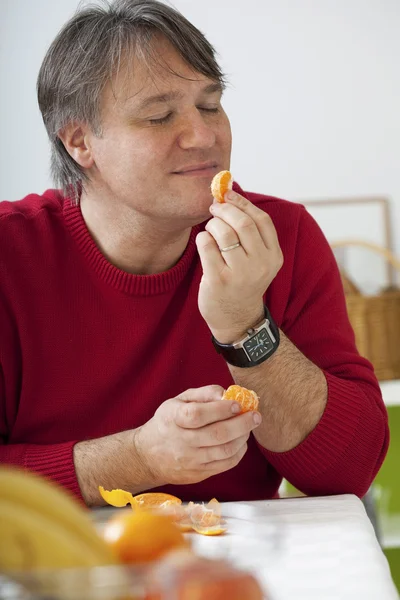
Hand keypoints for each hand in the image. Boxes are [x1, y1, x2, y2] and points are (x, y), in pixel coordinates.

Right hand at [134, 385, 261, 485]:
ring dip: (243, 438)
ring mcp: (190, 460)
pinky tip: (241, 442)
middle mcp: (181, 441)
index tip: (236, 404)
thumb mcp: (178, 401)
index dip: (220, 409)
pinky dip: (238, 453)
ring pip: (224, 451)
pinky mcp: (198, 474)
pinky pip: (225, 465)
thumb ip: (203, 394)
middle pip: (217, 435)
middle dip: (241, 424)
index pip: (198, 415)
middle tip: (255, 416)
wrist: (148, 456)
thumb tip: (226, 394)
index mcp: (173, 418)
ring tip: (249, 427)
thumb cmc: (167, 423)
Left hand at [195, 190, 282, 342]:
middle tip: (214, 208)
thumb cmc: (243, 281)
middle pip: (242, 223)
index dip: (243, 203)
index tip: (228, 195)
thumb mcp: (258, 260)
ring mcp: (240, 274)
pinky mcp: (219, 280)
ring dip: (212, 225)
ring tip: (210, 230)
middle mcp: (260, 265)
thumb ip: (251, 233)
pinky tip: (204, 243)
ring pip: (223, 233)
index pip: (262, 220)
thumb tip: (230, 195)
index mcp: (274, 256)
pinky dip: (202, 238)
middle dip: (225, 210)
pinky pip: (207, 246)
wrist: (236, 318)